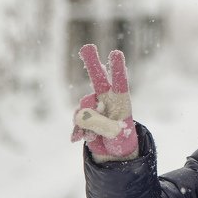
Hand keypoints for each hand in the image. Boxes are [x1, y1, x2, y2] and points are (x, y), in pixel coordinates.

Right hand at [71, 44, 138, 161]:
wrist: (112, 151)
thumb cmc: (121, 138)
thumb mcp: (116, 134)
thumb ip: (101, 124)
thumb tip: (81, 115)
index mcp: (121, 100)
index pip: (119, 82)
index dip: (116, 69)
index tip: (116, 53)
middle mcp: (106, 98)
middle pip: (97, 78)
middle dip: (92, 62)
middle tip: (87, 47)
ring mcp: (92, 106)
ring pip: (83, 108)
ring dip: (87, 123)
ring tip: (96, 136)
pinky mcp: (82, 117)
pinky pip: (76, 121)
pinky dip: (78, 131)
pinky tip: (80, 139)